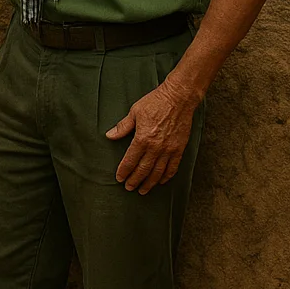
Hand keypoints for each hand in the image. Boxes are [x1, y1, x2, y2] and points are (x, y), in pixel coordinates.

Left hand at [106, 76, 200, 194]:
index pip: (130, 161)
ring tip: (143, 190)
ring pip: (158, 172)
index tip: (119, 178)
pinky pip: (173, 167)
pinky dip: (166, 176)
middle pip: (143, 170)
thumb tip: (109, 136)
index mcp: (143, 139)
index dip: (124, 171)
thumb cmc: (155, 102)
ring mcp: (169, 149)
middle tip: (129, 188)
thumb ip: (122, 127)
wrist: (179, 98)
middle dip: (135, 180)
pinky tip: (160, 181)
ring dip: (149, 183)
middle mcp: (156, 147)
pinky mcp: (180, 148)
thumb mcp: (134, 112)